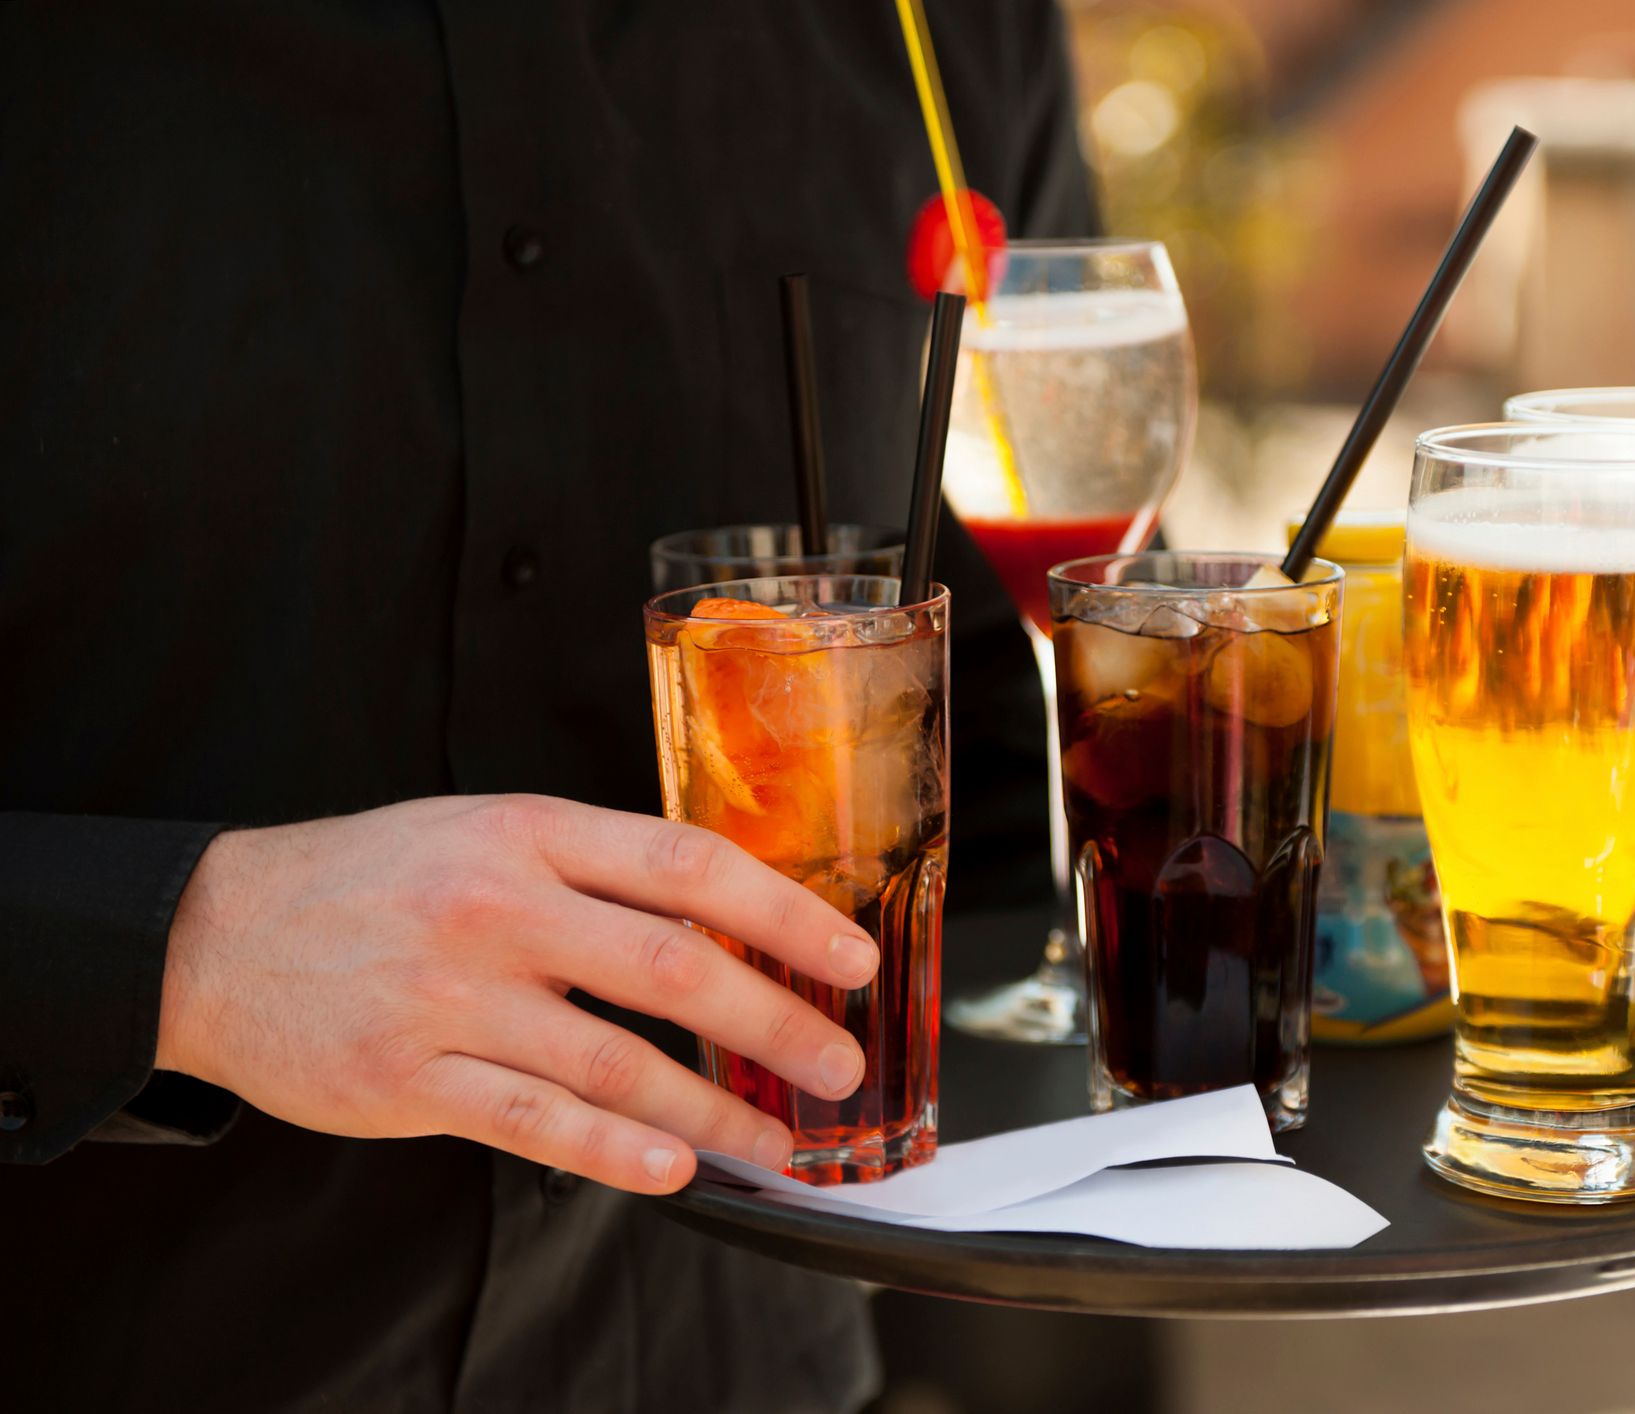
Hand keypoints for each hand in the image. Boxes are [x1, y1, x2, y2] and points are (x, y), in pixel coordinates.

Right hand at [157, 795, 879, 1194]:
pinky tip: (673, 1169)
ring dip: (715, 1109)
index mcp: (530, 834)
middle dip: (775, 1023)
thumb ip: (595, 869)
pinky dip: (613, 1152)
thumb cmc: (375, 880)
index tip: (851, 956)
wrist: (215, 936)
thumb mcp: (486, 833)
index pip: (689, 866)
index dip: (784, 914)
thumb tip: (727, 918)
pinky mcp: (409, 1079)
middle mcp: (498, 909)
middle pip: (671, 967)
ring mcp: (452, 997)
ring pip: (615, 1062)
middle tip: (840, 1064)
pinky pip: (534, 1124)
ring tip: (780, 1142)